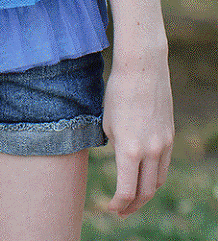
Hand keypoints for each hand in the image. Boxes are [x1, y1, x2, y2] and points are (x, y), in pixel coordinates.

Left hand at [103, 51, 173, 216]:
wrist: (143, 68)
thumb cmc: (118, 92)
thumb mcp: (108, 123)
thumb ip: (116, 147)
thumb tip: (121, 161)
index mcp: (129, 149)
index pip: (126, 190)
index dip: (118, 204)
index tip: (110, 207)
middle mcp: (150, 151)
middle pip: (145, 192)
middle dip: (132, 205)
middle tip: (121, 211)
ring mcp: (164, 144)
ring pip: (157, 180)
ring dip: (146, 194)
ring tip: (133, 198)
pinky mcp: (170, 136)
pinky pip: (164, 165)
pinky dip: (154, 176)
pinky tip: (144, 176)